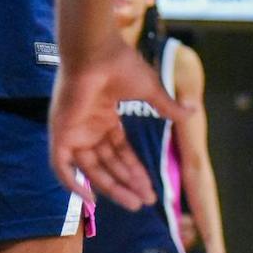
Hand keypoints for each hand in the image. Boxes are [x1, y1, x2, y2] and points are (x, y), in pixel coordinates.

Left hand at [48, 33, 188, 209]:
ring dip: (110, 187)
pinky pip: (61, 166)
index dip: (134, 170)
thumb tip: (192, 112)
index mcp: (104, 115)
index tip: (150, 189)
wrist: (96, 51)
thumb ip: (167, 107)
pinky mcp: (59, 132)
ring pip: (90, 169)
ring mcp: (73, 129)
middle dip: (126, 183)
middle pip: (107, 163)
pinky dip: (73, 185)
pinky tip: (92, 200)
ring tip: (133, 202)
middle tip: (144, 201)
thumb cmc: (120, 64)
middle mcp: (88, 125)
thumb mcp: (150, 91)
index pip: (119, 151)